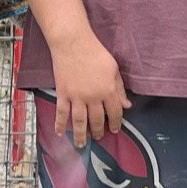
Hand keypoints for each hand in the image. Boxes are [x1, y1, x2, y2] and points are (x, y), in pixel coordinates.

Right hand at [50, 30, 127, 147]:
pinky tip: (60, 133)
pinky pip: (61, 112)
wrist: (73, 43)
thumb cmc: (95, 53)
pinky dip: (60, 124)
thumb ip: (119, 89)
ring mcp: (76, 96)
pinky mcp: (63, 93)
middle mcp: (93, 97)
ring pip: (79, 121)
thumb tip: (127, 105)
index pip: (115, 112)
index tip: (114, 130)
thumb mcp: (113, 69)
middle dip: (98, 131)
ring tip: (81, 144)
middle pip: (97, 120)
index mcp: (108, 90)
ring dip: (80, 135)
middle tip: (98, 137)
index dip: (115, 123)